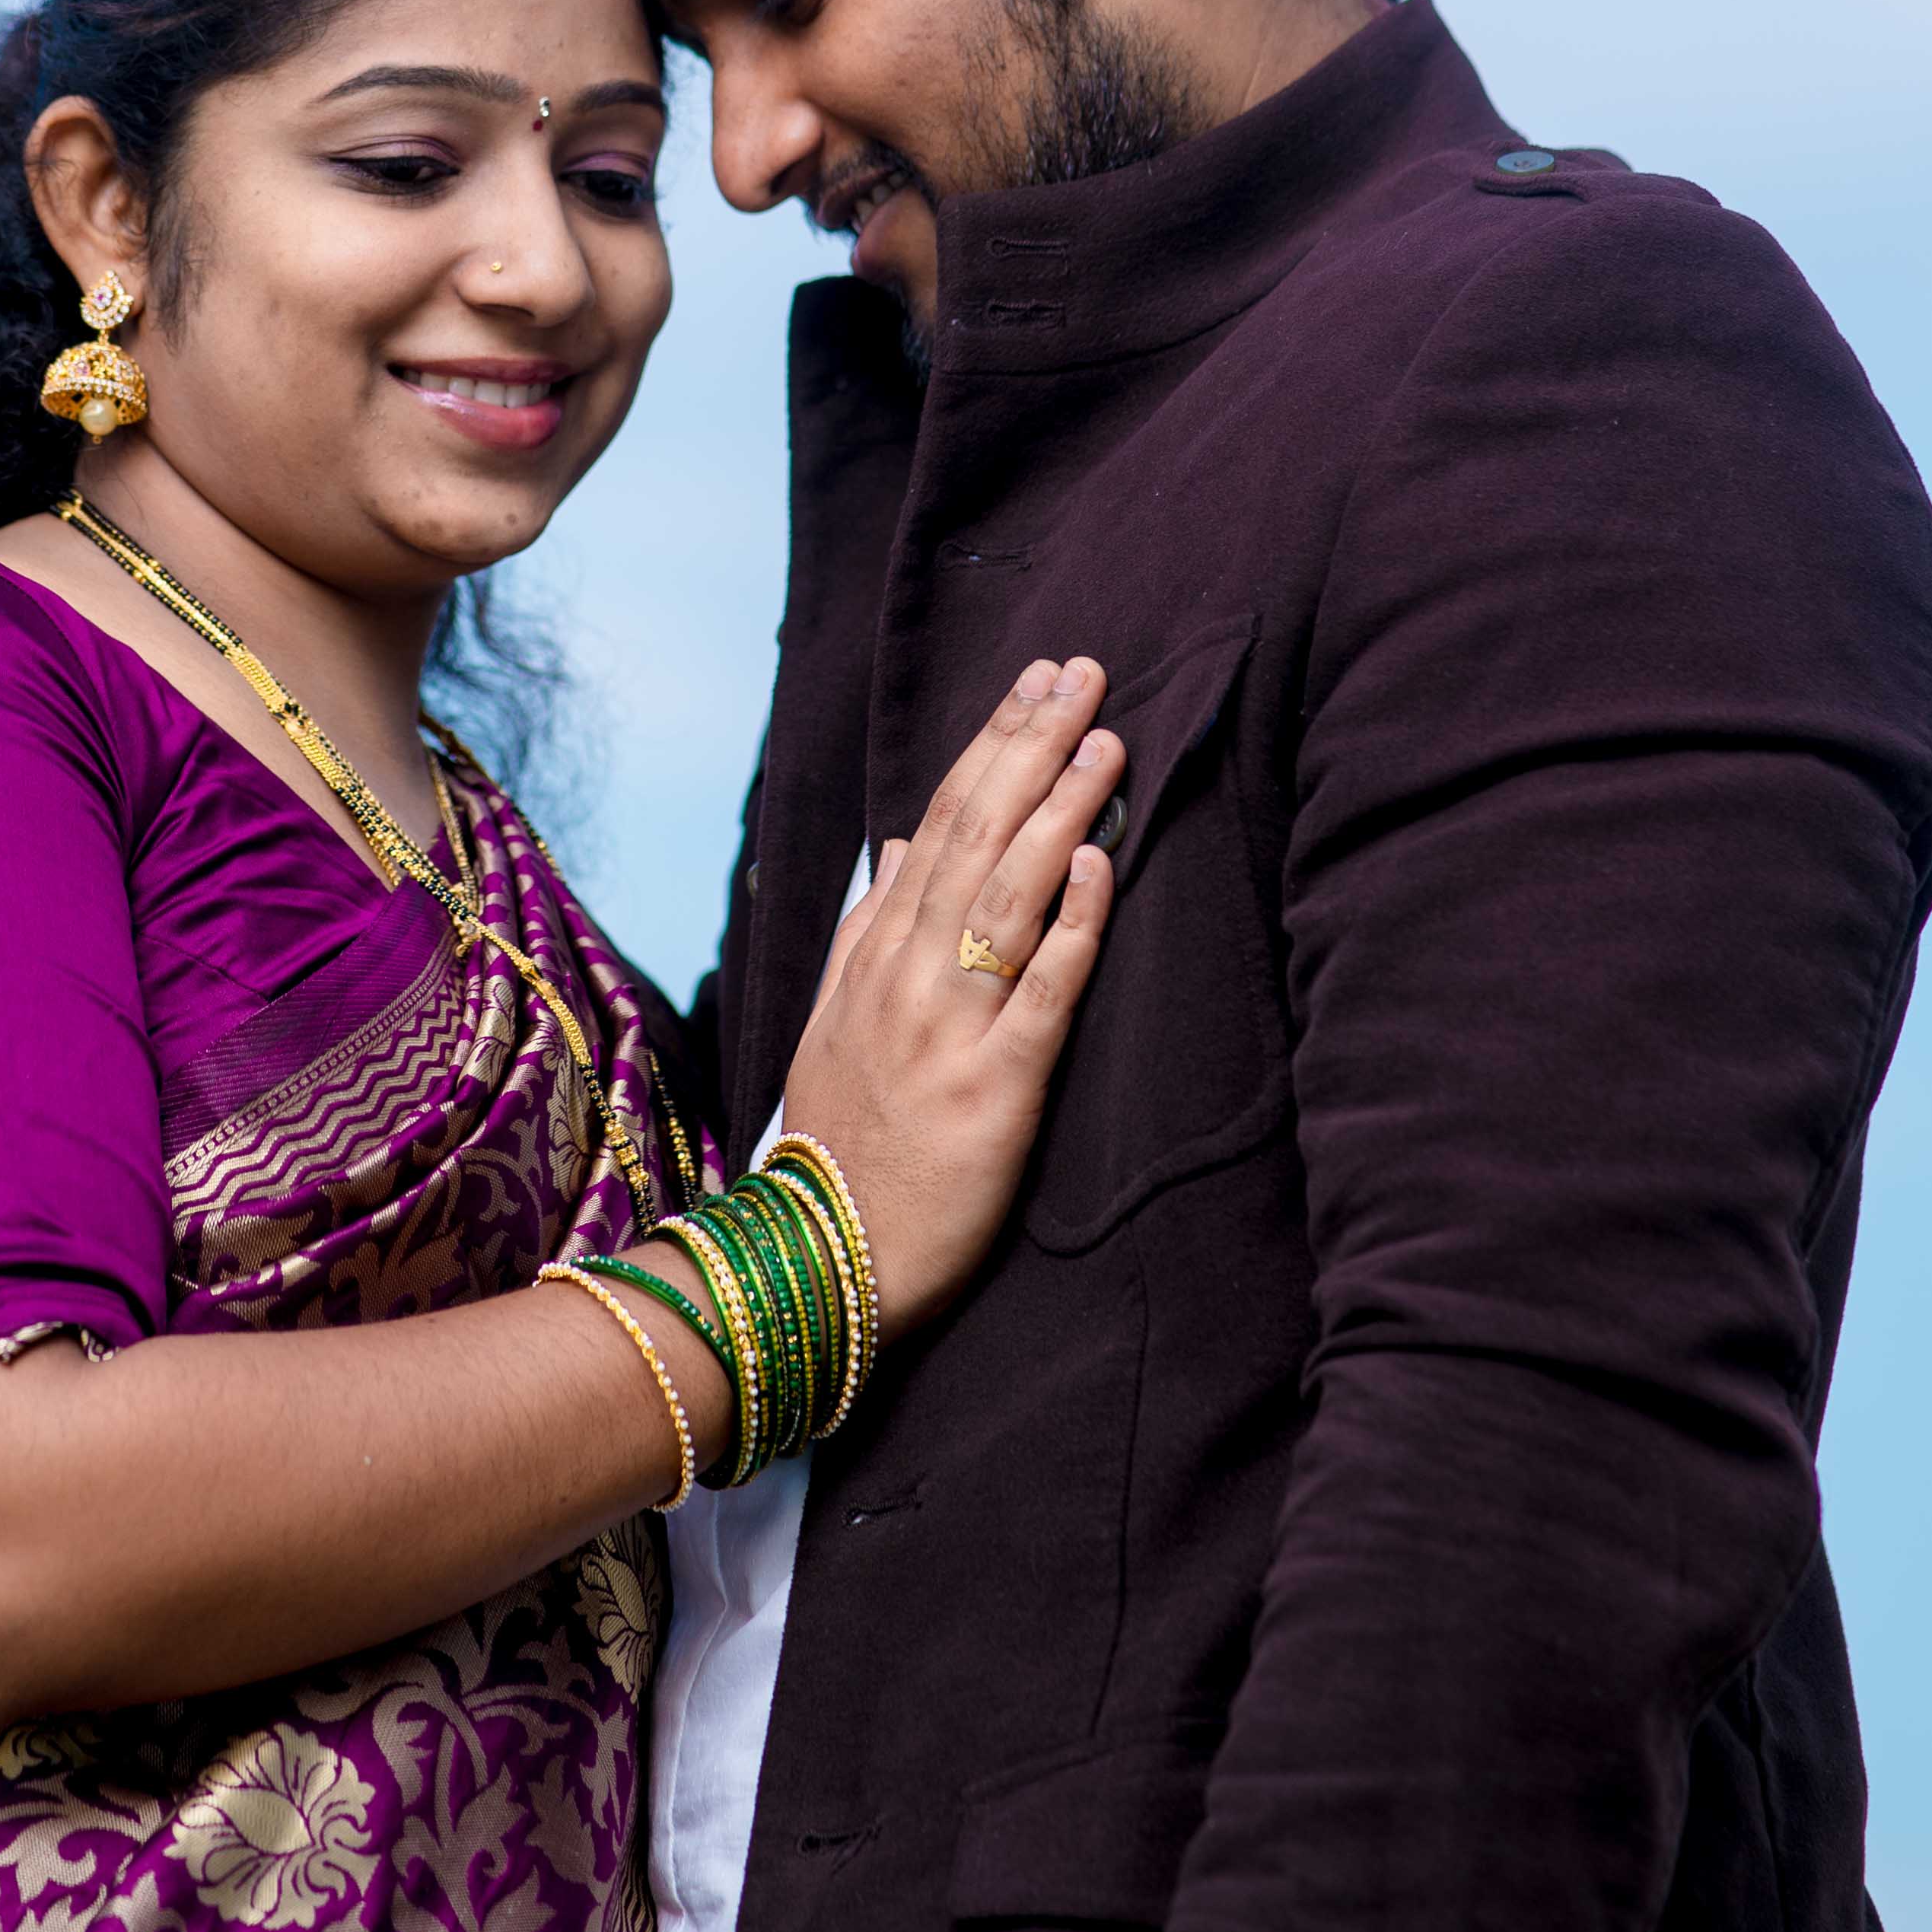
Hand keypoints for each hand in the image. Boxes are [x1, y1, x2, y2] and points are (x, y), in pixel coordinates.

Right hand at [768, 658, 1123, 1339]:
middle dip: (1033, 748)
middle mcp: (909, 976)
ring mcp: (951, 1027)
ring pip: (1009, 895)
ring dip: (1061, 810)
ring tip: (1106, 742)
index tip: (1036, 685)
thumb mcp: (831, 1022)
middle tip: (1084, 674)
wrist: (825, 1257)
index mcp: (875, 956)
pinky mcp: (998, 1087)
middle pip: (976, 837)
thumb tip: (895, 844)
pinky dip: (1073, 922)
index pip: (938, 823)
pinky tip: (1102, 862)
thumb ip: (864, 931)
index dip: (990, 748)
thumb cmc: (840, 1142)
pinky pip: (1041, 991)